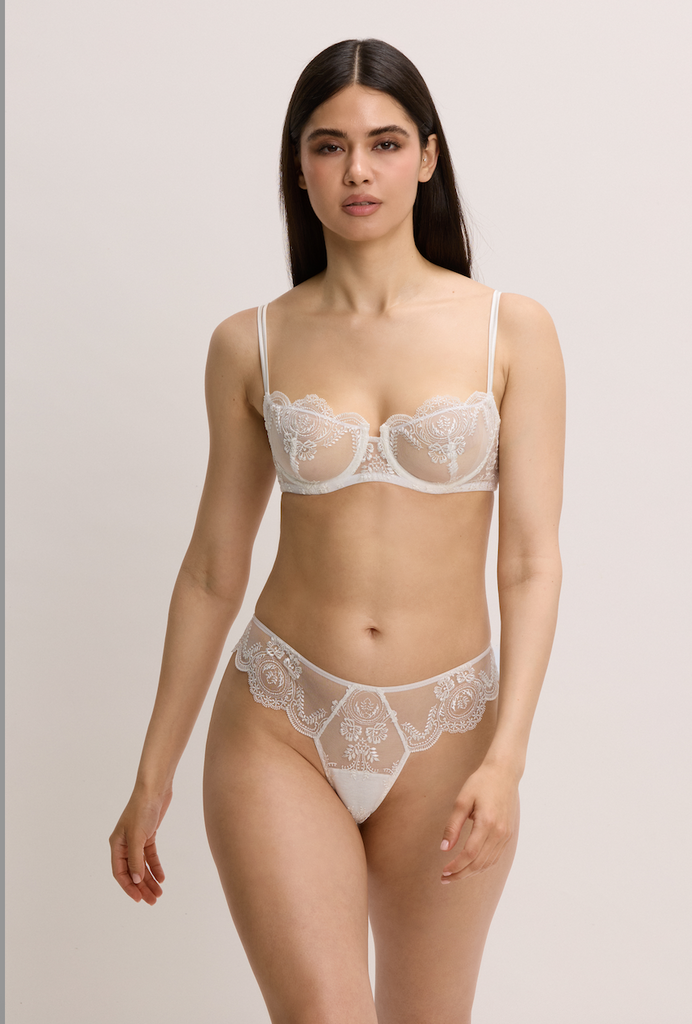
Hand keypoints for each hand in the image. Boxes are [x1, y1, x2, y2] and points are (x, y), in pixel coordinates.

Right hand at [109, 787, 171, 904]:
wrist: (155, 789)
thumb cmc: (142, 809)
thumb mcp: (137, 836)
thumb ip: (135, 859)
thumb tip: (135, 881)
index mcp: (116, 844)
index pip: (120, 872)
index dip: (128, 888)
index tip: (139, 899)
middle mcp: (124, 844)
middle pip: (132, 871)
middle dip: (142, 887)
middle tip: (153, 900)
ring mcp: (136, 839)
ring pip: (142, 865)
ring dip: (149, 879)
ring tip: (159, 893)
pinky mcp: (148, 835)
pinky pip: (150, 856)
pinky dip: (155, 866)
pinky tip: (161, 877)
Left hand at [439, 762, 518, 883]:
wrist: (504, 773)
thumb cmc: (481, 783)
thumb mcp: (462, 800)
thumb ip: (453, 826)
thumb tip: (444, 848)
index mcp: (487, 823)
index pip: (470, 854)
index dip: (456, 866)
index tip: (443, 872)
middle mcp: (499, 833)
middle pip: (479, 863)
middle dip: (461, 874)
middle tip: (445, 879)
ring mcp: (506, 835)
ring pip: (488, 863)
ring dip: (471, 872)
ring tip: (455, 875)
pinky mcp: (508, 834)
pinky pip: (495, 856)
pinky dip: (482, 865)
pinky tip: (471, 866)